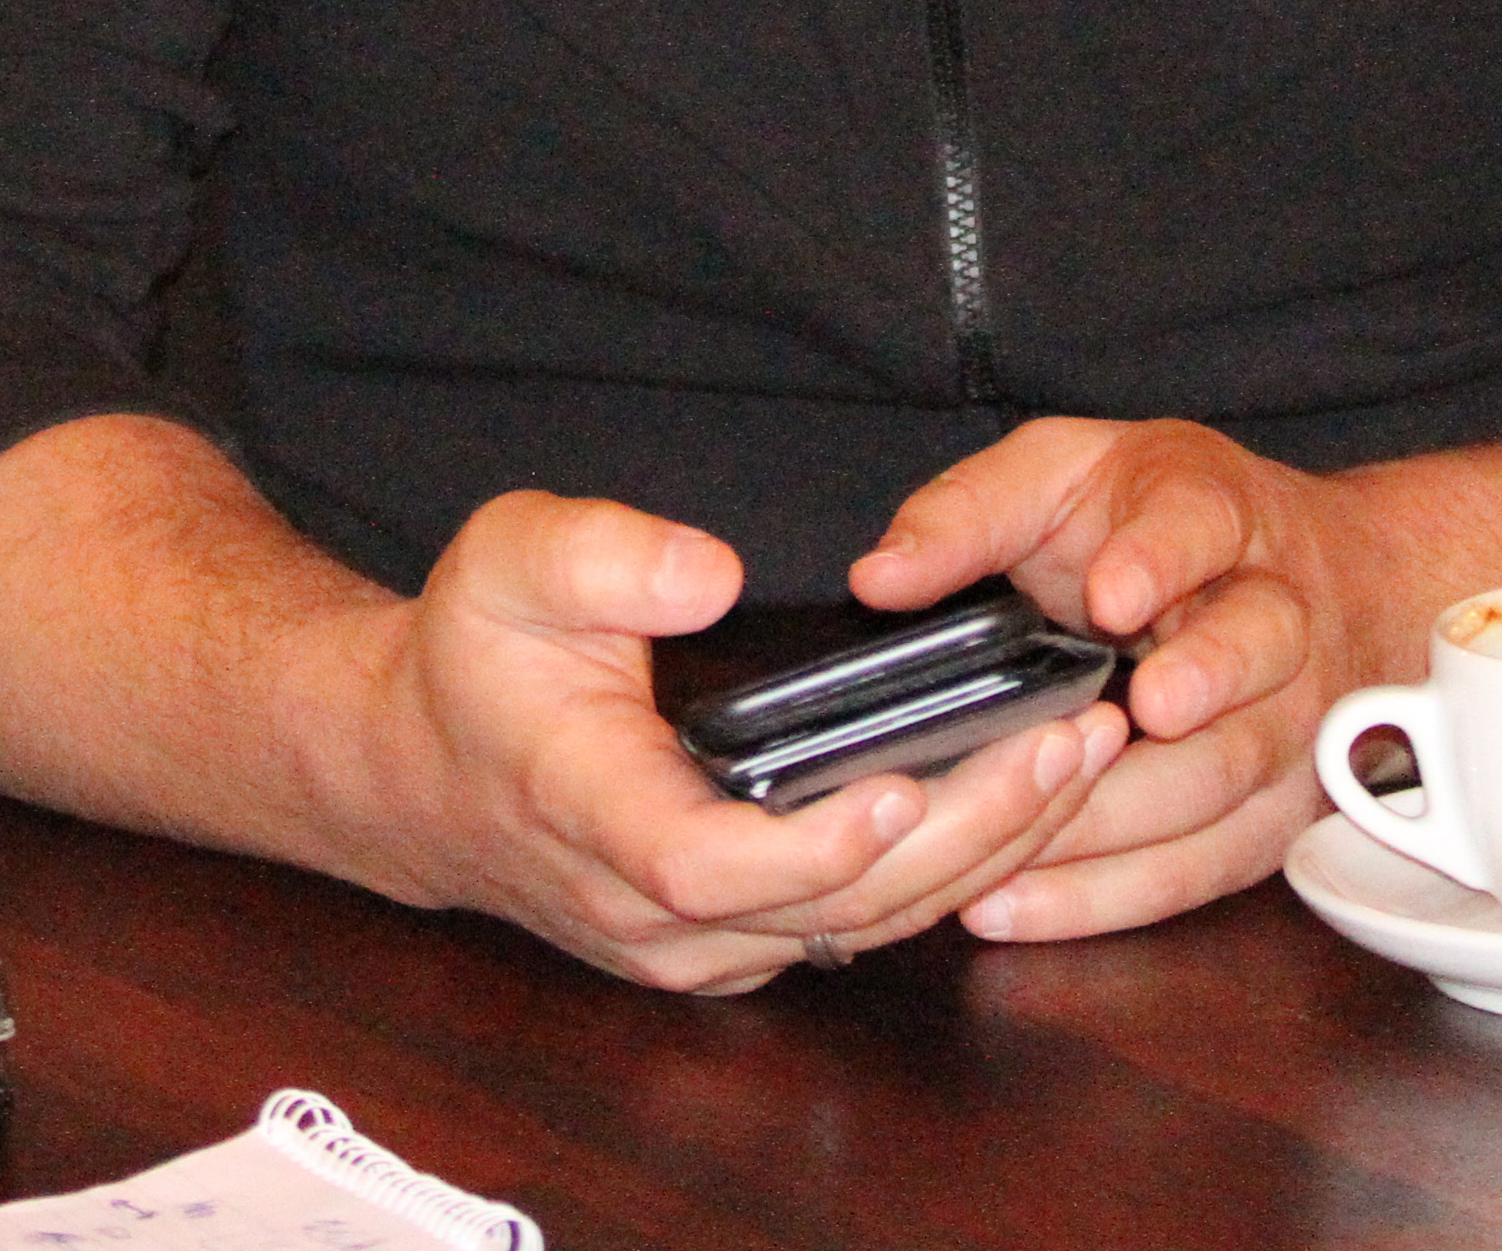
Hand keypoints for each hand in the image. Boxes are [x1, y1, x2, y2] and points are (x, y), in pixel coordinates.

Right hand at [340, 488, 1130, 991]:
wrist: (421, 772)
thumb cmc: (474, 658)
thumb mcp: (507, 561)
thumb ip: (601, 556)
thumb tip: (711, 570)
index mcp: (591, 813)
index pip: (709, 866)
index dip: (814, 845)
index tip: (905, 790)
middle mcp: (649, 909)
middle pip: (827, 911)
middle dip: (965, 834)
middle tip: (1069, 743)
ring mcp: (694, 944)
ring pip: (860, 931)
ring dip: (982, 853)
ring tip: (1080, 758)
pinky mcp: (732, 944)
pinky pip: (857, 928)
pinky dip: (948, 873)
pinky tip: (1024, 800)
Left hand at [849, 419, 1411, 943]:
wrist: (1325, 575)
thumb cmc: (1152, 521)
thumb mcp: (1061, 475)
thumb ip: (971, 515)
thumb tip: (878, 576)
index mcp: (1216, 513)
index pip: (1201, 526)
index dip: (1162, 561)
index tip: (1111, 596)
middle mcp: (1275, 616)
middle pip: (1254, 652)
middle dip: (1204, 682)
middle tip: (1145, 713)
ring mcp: (1293, 719)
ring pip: (1228, 774)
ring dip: (1131, 816)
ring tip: (1026, 841)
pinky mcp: (1277, 809)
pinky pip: (1207, 863)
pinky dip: (1116, 894)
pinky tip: (1023, 905)